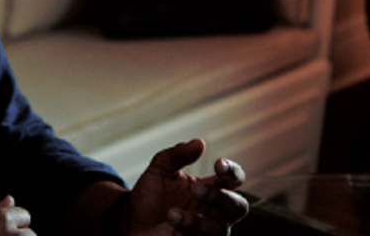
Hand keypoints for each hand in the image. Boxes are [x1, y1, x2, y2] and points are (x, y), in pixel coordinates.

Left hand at [122, 139, 247, 234]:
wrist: (131, 222)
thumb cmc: (150, 196)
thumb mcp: (159, 170)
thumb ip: (176, 155)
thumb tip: (199, 143)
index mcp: (210, 188)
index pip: (233, 179)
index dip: (232, 171)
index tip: (218, 164)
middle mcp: (214, 211)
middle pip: (238, 206)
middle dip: (220, 197)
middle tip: (195, 190)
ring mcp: (207, 231)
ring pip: (220, 229)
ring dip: (197, 221)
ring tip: (171, 214)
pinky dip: (187, 232)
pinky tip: (171, 226)